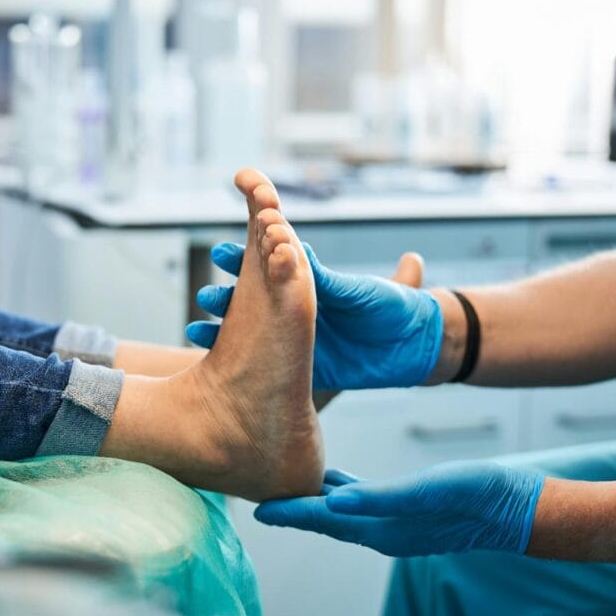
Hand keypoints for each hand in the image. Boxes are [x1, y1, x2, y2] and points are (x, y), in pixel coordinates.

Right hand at [186, 243, 443, 389]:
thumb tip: (296, 248)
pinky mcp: (300, 367)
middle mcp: (296, 308)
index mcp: (310, 282)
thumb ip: (330, 278)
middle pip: (250, 297)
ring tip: (200, 328)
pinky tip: (214, 360)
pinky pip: (260, 364)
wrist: (415, 347)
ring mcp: (294, 338)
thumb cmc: (396, 308)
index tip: (222, 254)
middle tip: (207, 297)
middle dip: (226, 295)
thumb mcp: (363, 291)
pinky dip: (235, 360)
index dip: (245, 257)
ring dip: (223, 327)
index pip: (269, 264)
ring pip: (249, 330)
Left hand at [253, 462, 544, 556]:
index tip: (256, 509)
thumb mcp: (427, 490)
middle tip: (260, 496)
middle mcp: (381, 530)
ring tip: (287, 485)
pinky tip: (334, 478)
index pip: (322, 520)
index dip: (288, 513)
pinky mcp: (407, 510)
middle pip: (324, 520)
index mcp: (381, 527)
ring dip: (314, 502)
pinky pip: (363, 502)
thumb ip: (379, 498)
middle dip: (293, 510)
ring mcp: (394, 523)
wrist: (516, 508)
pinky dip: (341, 492)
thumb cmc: (476, 495)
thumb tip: (334, 502)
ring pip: (341, 512)